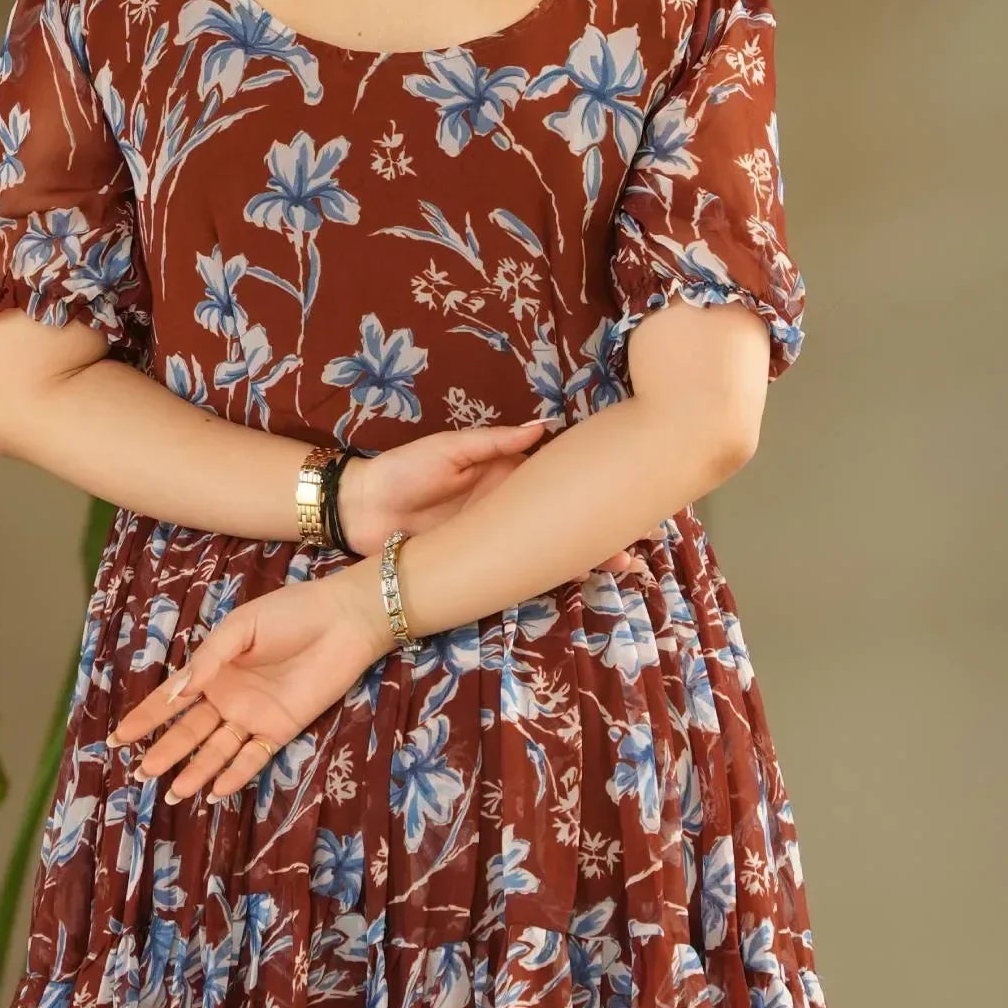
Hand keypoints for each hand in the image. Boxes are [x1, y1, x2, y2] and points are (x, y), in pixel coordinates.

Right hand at [111, 562, 395, 803]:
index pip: (172, 699)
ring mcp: (254, 715)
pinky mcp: (282, 729)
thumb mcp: (240, 628)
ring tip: (173, 793)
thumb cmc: (290, 613)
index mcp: (214, 669)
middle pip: (190, 731)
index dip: (146, 718)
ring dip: (196, 770)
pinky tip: (215, 791)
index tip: (119, 738)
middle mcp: (229, 697)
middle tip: (141, 772)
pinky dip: (235, 774)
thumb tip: (176, 694)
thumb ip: (208, 660)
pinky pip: (254, 757)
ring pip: (217, 750)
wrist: (343, 620)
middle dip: (165, 750)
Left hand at [335, 420, 643, 576]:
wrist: (362, 512)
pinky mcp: (486, 562)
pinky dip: (553, 575)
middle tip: (645, 535)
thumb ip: (494, 443)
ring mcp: (502, 536)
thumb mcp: (449, 449)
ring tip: (625, 562)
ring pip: (554, 546)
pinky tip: (580, 579)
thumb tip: (543, 428)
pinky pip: (526, 569)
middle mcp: (513, 505)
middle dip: (603, 525)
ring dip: (587, 554)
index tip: (630, 484)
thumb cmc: (403, 471)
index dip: (593, 480)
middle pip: (566, 516)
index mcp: (507, 471)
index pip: (561, 474)